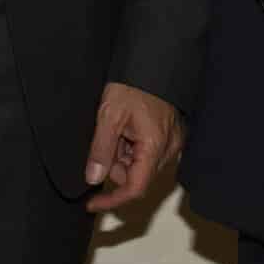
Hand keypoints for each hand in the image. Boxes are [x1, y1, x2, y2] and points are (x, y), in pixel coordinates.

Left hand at [86, 82, 182, 213]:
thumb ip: (101, 150)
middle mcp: (169, 149)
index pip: (135, 188)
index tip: (91, 203)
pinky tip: (127, 127)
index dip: (112, 199)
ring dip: (123, 155)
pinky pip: (147, 153)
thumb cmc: (133, 84)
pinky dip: (132, 146)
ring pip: (140, 165)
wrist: (153, 61)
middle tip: (106, 139)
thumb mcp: (109, 116)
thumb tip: (93, 179)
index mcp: (155, 147)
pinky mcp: (171, 136)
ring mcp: (172, 143)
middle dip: (116, 166)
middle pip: (136, 177)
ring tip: (117, 127)